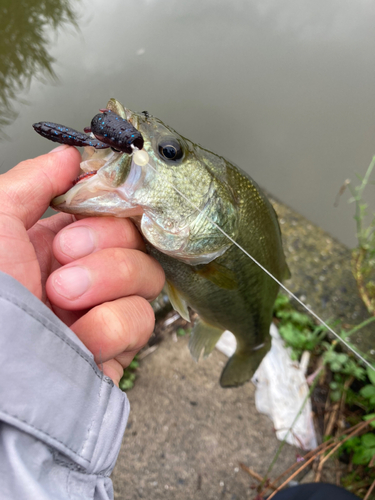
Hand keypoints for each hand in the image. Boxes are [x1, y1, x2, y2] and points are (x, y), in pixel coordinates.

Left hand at [0, 145, 164, 384]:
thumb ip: (32, 181)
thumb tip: (69, 154)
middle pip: (133, 235)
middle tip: (64, 257)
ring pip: (146, 274)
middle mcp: (84, 270)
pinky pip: (141, 318)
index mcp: (53, 240)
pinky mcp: (119, 342)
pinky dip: (108, 326)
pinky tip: (78, 338)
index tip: (105, 197)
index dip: (112, 200)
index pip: (108, 206)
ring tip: (64, 299)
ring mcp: (104, 306)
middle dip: (103, 242)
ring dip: (106, 282)